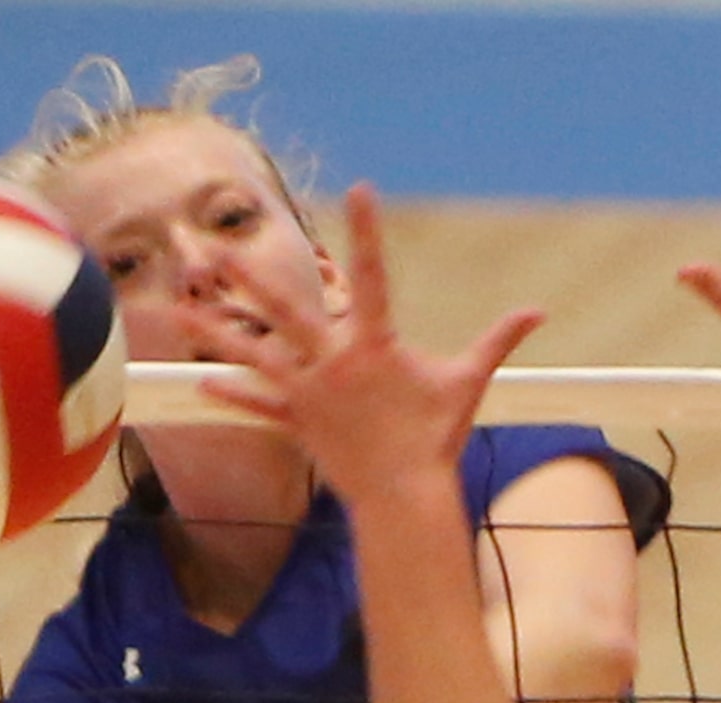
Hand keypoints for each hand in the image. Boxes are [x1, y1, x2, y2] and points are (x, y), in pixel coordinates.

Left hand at [197, 182, 543, 503]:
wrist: (405, 496)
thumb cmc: (436, 440)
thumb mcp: (466, 383)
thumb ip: (497, 341)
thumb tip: (540, 312)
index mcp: (376, 345)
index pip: (374, 276)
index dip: (369, 232)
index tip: (361, 190)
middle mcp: (335, 362)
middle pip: (283, 311)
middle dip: (246, 278)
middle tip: (212, 251)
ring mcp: (312, 393)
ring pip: (256, 354)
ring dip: (215, 332)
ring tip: (180, 311)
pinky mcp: (300, 423)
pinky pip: (260, 405)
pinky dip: (233, 395)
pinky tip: (202, 382)